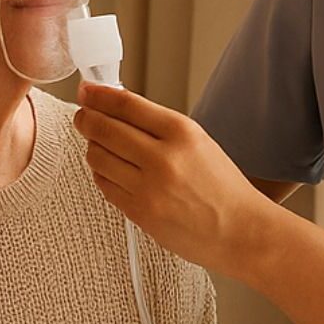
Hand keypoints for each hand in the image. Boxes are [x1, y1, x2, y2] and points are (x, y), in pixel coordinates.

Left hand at [72, 82, 277, 275]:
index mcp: (182, 132)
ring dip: (93, 148)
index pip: (126, 105)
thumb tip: (118, 109)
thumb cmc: (223, 187)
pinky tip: (110, 171)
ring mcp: (148, 188)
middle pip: (104, 129)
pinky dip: (102, 175)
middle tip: (83, 116)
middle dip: (86, 119)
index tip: (86, 91)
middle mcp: (163, 158)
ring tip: (99, 145)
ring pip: (98, 157)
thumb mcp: (199, 142)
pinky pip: (104, 186)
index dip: (98, 95)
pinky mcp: (139, 213)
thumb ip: (159, 126)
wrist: (241, 231)